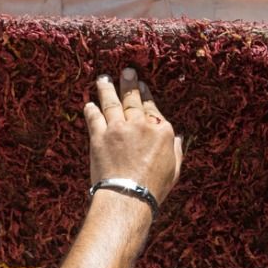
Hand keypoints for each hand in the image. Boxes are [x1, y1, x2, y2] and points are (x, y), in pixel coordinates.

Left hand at [84, 67, 181, 205]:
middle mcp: (140, 125)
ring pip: (112, 102)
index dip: (146, 95)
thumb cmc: (154, 188)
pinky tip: (89, 104)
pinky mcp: (99, 136)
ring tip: (104, 79)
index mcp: (161, 131)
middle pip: (133, 99)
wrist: (128, 196)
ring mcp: (118, 128)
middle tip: (126, 71)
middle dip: (129, 83)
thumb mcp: (174, 169)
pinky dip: (91, 109)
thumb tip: (177, 138)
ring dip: (107, 88)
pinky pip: (94, 117)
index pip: (152, 107)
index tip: (142, 85)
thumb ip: (176, 150)